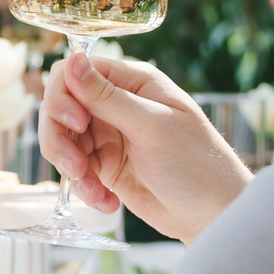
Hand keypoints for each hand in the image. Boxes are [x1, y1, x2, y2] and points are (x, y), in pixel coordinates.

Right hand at [40, 51, 251, 242]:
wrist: (213, 214)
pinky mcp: (106, 166)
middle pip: (60, 109)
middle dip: (60, 139)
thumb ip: (108, 97)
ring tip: (95, 191)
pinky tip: (107, 202)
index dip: (63, 96)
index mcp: (132, 83)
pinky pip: (76, 171)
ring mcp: (109, 136)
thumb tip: (73, 60)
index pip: (74, 73)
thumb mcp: (151, 127)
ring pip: (63, 142)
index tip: (76, 124)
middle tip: (76, 167)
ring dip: (71, 169)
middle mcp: (116, 105)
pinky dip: (84, 188)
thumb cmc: (197, 163)